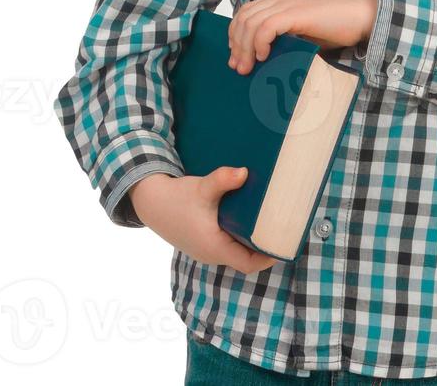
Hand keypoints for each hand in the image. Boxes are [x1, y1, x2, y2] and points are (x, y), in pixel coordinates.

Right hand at [128, 168, 279, 274]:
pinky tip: (249, 220)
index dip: (269, 257)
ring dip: (252, 241)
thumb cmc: (176, 198)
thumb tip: (244, 172)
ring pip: (236, 251)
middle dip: (265, 246)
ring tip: (272, 223)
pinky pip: (227, 245)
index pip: (249, 264)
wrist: (150, 201)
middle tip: (284, 228)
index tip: (286, 243)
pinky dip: (240, 237)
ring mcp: (206, 250)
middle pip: (246, 258)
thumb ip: (222, 180)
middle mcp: (211, 254)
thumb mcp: (201, 188)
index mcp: (214, 248)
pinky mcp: (202, 242)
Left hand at [227, 0, 378, 74]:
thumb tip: (268, 62)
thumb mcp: (304, 34)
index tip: (236, 59)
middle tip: (238, 68)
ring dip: (244, 47)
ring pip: (251, 22)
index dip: (236, 35)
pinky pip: (267, 26)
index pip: (246, 13)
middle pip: (244, 17)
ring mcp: (288, 4)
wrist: (362, 16)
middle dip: (236, 44)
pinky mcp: (296, 13)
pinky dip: (260, 42)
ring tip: (247, 68)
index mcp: (281, 1)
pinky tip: (263, 56)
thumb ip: (286, 40)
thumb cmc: (338, 28)